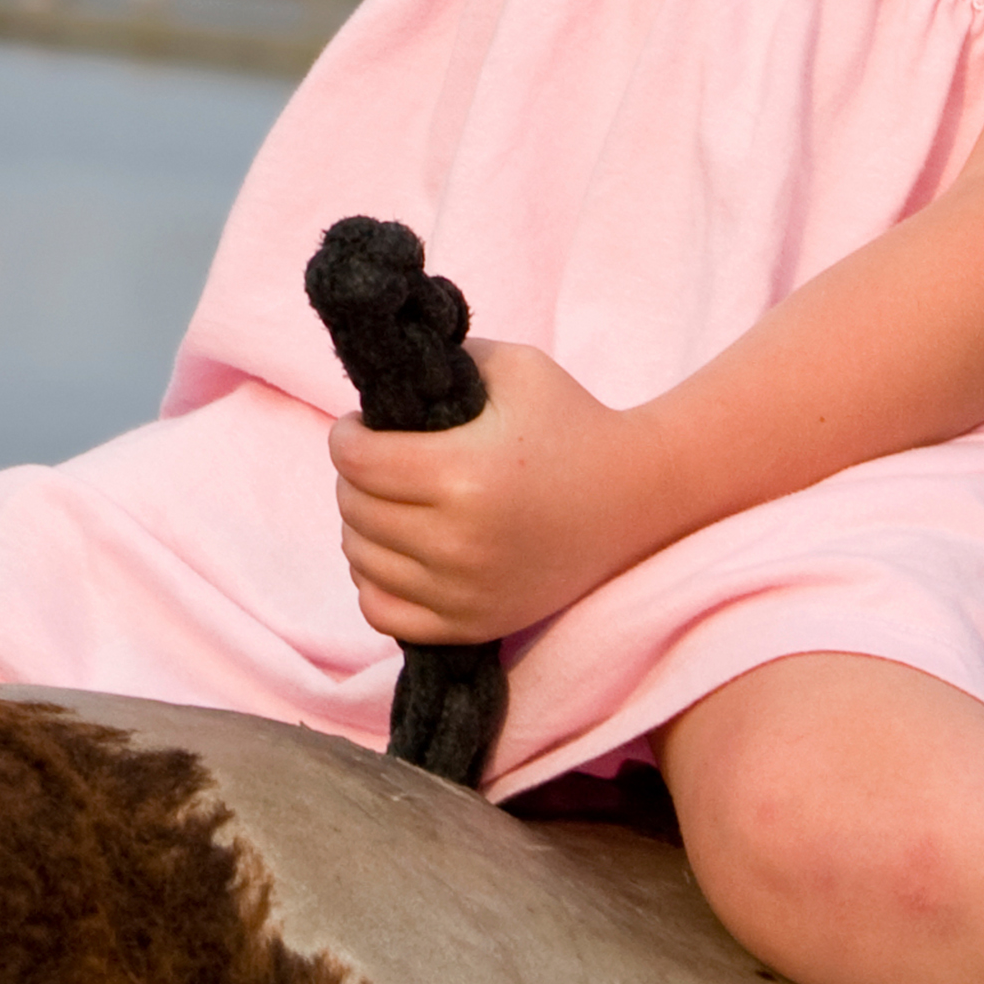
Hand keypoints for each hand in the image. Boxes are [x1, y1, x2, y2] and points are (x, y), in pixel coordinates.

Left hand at [329, 340, 666, 645]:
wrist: (635, 499)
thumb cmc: (573, 424)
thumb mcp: (516, 368)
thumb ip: (446, 360)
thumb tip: (385, 377)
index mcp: (464, 473)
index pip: (356, 461)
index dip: (348, 436)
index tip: (363, 427)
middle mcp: (458, 540)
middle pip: (354, 508)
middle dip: (356, 477)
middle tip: (382, 461)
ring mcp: (464, 590)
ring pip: (360, 559)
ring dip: (363, 526)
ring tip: (392, 503)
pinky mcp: (472, 623)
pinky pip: (381, 611)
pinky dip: (374, 581)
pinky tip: (398, 553)